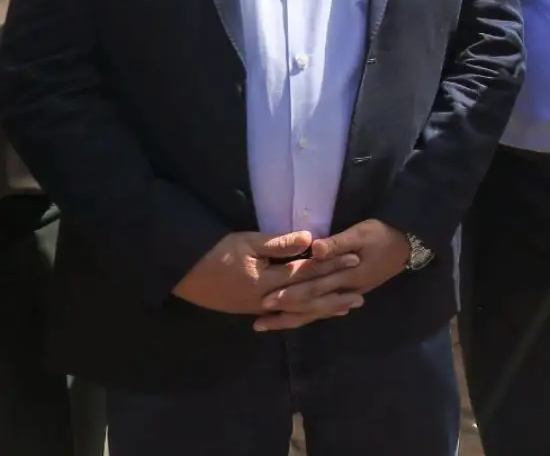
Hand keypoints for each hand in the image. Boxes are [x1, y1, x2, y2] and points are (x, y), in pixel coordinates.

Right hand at [171, 230, 360, 315]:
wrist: (182, 272)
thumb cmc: (216, 253)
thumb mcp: (247, 242)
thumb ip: (279, 244)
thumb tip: (311, 240)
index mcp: (266, 282)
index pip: (306, 272)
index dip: (331, 264)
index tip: (354, 258)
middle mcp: (265, 301)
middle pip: (307, 298)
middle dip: (334, 294)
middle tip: (360, 295)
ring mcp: (258, 308)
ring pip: (297, 311)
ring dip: (322, 309)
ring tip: (346, 308)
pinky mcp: (251, 310)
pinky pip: (283, 314)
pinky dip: (301, 314)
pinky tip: (313, 314)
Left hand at [253, 220, 411, 331]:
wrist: (408, 244)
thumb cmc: (383, 235)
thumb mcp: (362, 232)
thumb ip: (338, 242)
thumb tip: (314, 249)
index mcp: (346, 276)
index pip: (313, 289)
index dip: (290, 295)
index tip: (266, 300)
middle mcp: (345, 290)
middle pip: (311, 305)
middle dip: (285, 312)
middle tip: (259, 321)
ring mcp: (348, 294)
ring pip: (317, 312)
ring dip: (293, 318)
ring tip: (270, 325)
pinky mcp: (350, 292)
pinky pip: (325, 309)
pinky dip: (310, 315)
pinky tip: (298, 319)